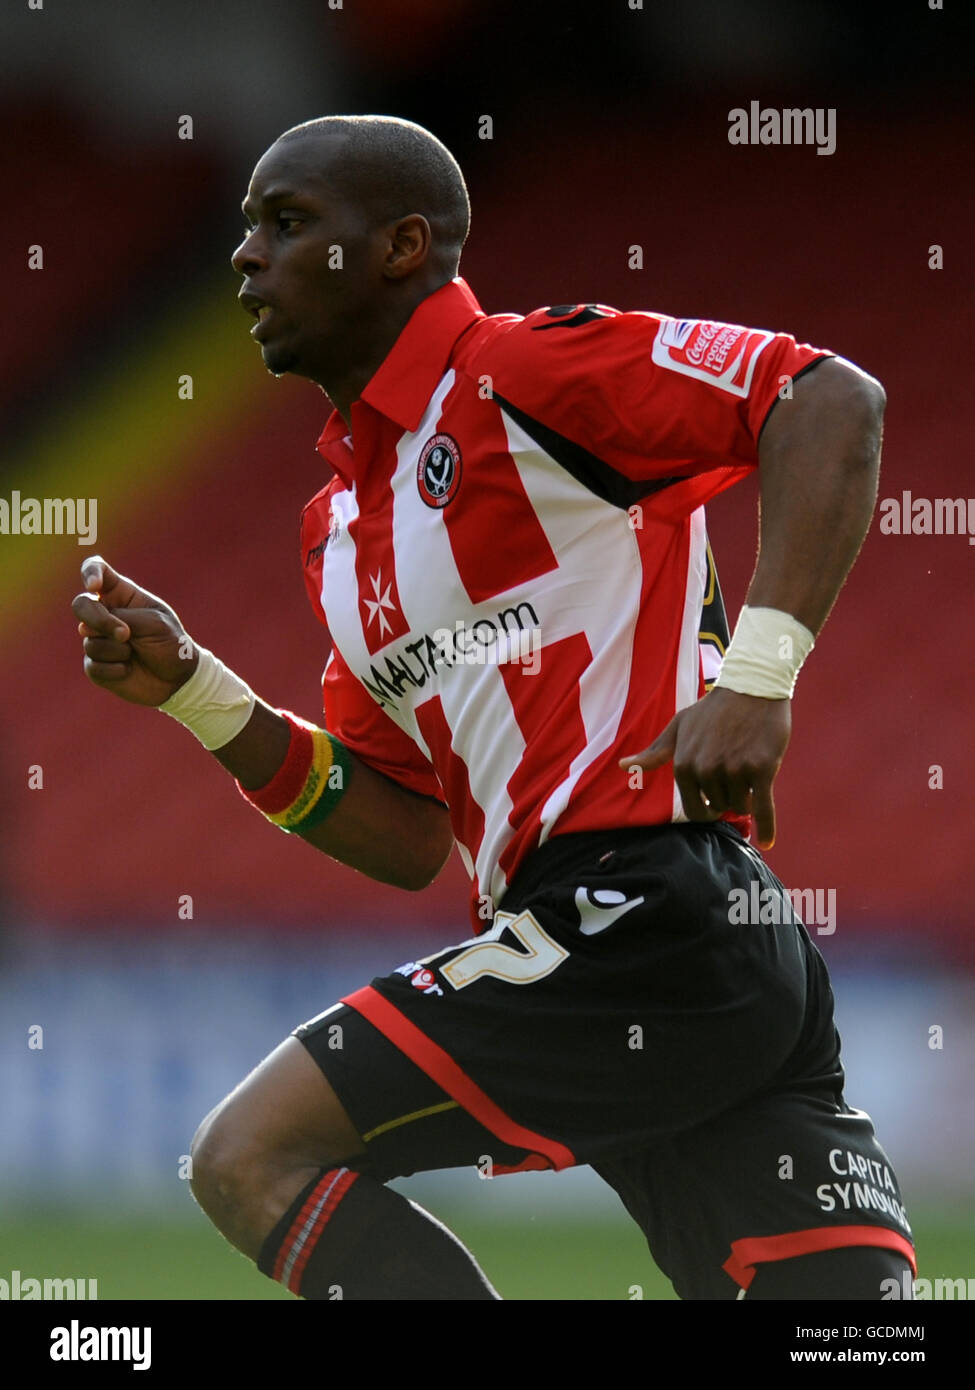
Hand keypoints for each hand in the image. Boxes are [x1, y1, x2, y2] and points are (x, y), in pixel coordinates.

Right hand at [72, 556, 198, 706]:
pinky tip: (128, 670)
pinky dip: (114, 670)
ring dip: (118, 651)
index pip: (97, 570)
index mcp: (122, 595)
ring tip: (136, 654)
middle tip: (125, 635)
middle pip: (81, 605)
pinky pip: (93, 665)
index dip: (90, 572)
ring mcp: (98, 639)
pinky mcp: (95, 665)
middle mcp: (105, 614)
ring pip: (90, 641)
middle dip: (100, 620)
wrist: (178, 679)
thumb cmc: (170, 644)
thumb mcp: (155, 623)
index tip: (94, 586)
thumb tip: (87, 630)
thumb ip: (124, 618)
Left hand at [619, 686, 791, 849]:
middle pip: (720, 807)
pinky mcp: (762, 769)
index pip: (694, 809)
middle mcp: (706, 770)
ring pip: (741, 806)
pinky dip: (767, 828)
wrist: (751, 687)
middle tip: (736, 769)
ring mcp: (735, 770)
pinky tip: (767, 842)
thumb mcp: (679, 727)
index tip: (715, 801)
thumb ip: (655, 752)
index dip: (706, 808)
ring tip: (750, 768)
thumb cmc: (714, 709)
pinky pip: (763, 809)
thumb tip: (621, 767)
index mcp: (683, 764)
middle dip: (729, 795)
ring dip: (748, 795)